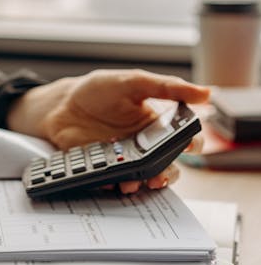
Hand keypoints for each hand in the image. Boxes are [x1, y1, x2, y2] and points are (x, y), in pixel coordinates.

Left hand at [6, 69, 209, 191]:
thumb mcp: (133, 81)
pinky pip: (113, 181)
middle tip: (161, 174)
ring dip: (143, 183)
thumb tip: (205, 92)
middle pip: (167, 165)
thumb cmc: (98, 90)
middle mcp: (144, 144)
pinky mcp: (103, 167)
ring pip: (143, 177)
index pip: (184, 138)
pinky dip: (114, 183)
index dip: (191, 144)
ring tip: (136, 182)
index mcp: (157, 124)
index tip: (188, 146)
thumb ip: (166, 87)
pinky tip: (111, 180)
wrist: (61, 105)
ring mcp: (123, 158)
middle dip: (168, 172)